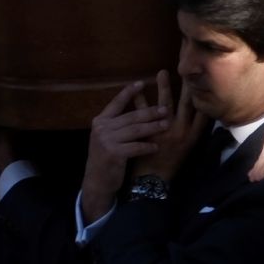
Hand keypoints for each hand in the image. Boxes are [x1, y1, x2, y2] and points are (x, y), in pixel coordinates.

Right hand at [82, 77, 172, 223]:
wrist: (97, 181)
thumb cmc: (108, 156)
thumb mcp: (108, 136)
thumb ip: (118, 123)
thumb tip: (140, 106)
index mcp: (100, 121)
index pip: (117, 103)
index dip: (129, 92)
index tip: (142, 82)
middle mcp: (101, 128)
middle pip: (131, 116)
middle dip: (150, 112)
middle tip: (166, 109)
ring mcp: (106, 141)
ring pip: (136, 130)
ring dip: (153, 127)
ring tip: (166, 124)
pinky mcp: (113, 154)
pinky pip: (136, 146)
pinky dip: (147, 146)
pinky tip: (156, 146)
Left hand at [134, 74, 209, 180]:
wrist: (153, 179)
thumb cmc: (173, 162)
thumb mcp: (189, 147)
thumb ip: (194, 129)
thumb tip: (201, 110)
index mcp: (193, 134)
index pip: (203, 111)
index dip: (204, 95)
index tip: (204, 79)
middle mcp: (181, 130)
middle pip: (187, 103)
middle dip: (187, 85)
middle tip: (187, 69)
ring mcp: (163, 130)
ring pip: (165, 104)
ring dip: (164, 87)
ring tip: (161, 72)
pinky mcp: (147, 132)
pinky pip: (141, 112)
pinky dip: (139, 99)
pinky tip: (137, 88)